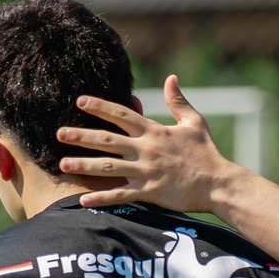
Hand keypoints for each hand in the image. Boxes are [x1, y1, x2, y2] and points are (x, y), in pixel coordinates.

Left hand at [55, 76, 240, 213]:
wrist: (219, 184)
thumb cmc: (207, 153)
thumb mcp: (195, 123)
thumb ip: (179, 101)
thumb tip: (171, 78)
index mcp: (156, 132)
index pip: (123, 115)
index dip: (100, 107)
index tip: (80, 101)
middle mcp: (147, 149)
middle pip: (107, 140)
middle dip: (81, 136)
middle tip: (59, 133)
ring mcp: (147, 171)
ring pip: (108, 167)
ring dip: (84, 164)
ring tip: (62, 164)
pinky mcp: (150, 192)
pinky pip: (121, 195)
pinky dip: (102, 197)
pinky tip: (83, 200)